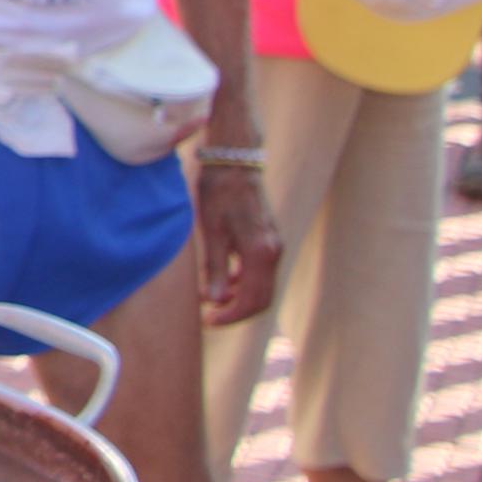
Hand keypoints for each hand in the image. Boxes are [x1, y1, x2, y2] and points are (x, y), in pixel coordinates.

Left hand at [192, 160, 277, 327]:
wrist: (234, 160)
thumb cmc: (218, 192)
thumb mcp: (210, 231)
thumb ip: (215, 267)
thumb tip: (215, 300)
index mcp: (260, 252)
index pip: (253, 300)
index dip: (231, 315)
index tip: (208, 320)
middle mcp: (274, 251)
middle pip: (262, 298)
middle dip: (236, 311)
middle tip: (209, 316)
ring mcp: (274, 245)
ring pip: (261, 285)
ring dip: (239, 297)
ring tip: (210, 299)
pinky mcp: (268, 238)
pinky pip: (260, 271)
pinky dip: (243, 281)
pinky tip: (222, 280)